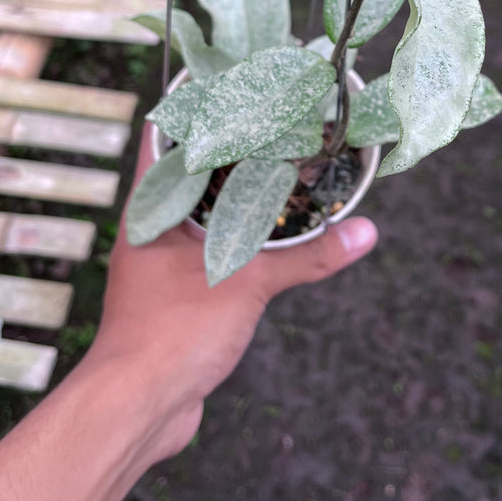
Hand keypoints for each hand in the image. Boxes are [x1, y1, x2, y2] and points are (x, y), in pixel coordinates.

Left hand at [85, 130, 377, 464]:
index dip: (194, 112)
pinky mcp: (175, 302)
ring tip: (279, 182)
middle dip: (228, 160)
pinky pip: (210, 260)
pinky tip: (268, 246)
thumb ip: (306, 256)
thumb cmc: (172, 332)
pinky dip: (237, 248)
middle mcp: (149, 233)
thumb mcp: (247, 283)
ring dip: (235, 207)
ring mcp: (159, 269)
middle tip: (272, 133)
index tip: (232, 90)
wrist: (137, 409)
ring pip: (201, 223)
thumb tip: (364, 232)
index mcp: (149, 212)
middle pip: (188, 180)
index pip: (164, 141)